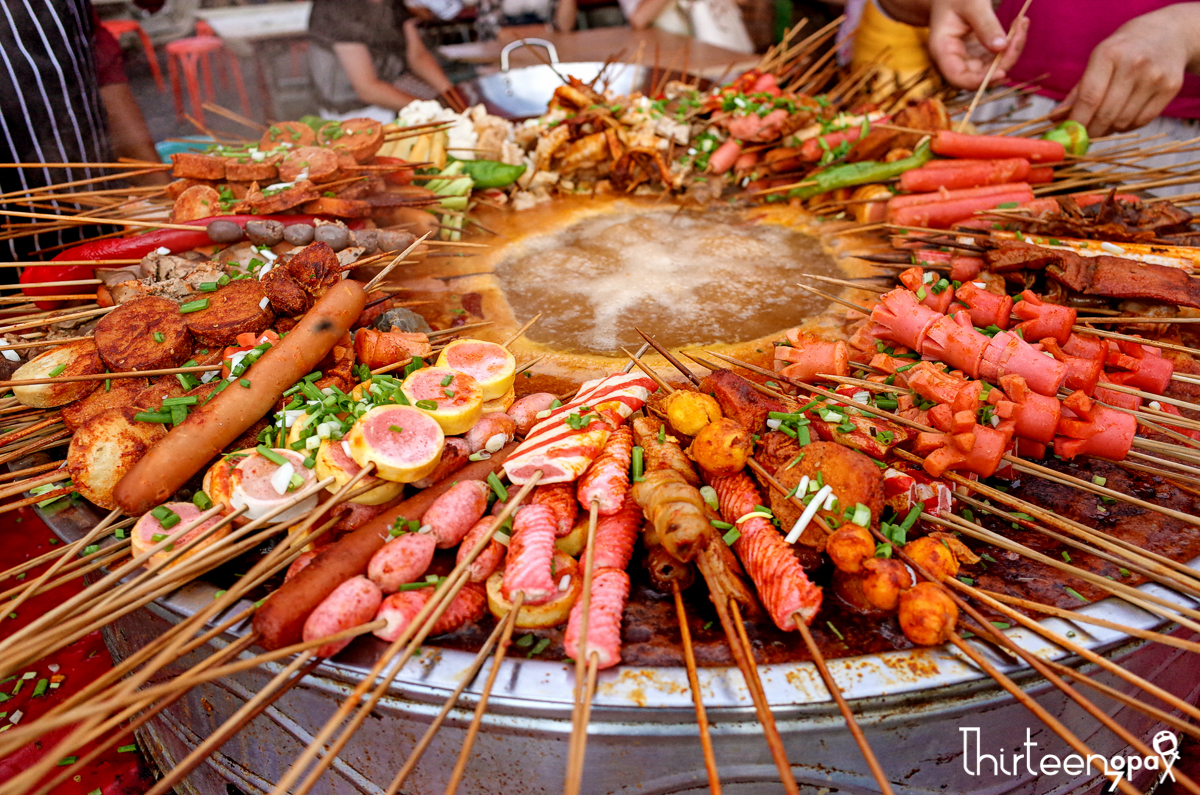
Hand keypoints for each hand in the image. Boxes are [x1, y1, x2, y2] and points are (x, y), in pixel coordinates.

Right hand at [924, 0, 1026, 89]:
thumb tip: (1002, 48)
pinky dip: (1011, 45)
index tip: (1003, 71)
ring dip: (1012, 52)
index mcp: (942, 50)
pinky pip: (997, 57)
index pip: (959, 78)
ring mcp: (967, 57)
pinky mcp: (979, 52)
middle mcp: (954, 59)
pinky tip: (1019, 25)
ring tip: (1022, 23)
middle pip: (980, 75)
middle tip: (1020, 32)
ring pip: (993, 68)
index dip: (980, 80)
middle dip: (1004, 60)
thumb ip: (986, 25)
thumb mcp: (972, 4)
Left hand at [1057, 5, 1199, 136]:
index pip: (1089, 98)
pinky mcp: (1170, 88)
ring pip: (1123, 122)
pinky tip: (1123, 118)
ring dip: (1108, 130)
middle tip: (1084, 136)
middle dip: (1090, 131)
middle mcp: (1134, 64)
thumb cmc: (1124, 50)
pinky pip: (1142, 121)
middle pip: (1105, 114)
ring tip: (1104, 122)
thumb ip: (1077, 92)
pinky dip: (1127, 127)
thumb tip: (1055, 120)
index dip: (1076, 122)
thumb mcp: (1098, 60)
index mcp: (1109, 55)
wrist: (1167, 34)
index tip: (1068, 135)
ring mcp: (1155, 76)